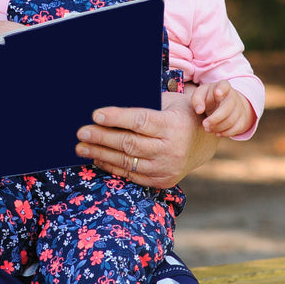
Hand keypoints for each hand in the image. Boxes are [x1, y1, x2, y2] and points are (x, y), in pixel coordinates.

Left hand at [76, 92, 217, 188]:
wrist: (203, 143)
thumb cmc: (179, 114)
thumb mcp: (169, 102)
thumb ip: (146, 103)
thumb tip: (110, 105)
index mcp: (173, 125)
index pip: (140, 121)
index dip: (116, 118)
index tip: (96, 115)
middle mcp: (171, 149)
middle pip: (129, 143)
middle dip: (102, 137)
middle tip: (81, 132)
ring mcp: (167, 168)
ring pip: (127, 161)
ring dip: (100, 154)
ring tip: (81, 147)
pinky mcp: (162, 181)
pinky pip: (131, 174)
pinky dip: (112, 167)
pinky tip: (97, 158)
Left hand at [190, 80, 254, 137]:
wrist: (222, 103)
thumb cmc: (209, 97)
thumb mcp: (200, 94)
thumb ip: (197, 99)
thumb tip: (199, 110)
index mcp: (222, 86)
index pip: (225, 85)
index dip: (222, 89)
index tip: (217, 93)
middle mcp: (233, 96)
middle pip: (228, 107)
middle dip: (215, 118)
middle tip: (204, 124)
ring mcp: (240, 107)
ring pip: (232, 120)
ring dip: (218, 127)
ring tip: (207, 128)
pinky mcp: (242, 118)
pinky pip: (238, 128)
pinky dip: (226, 133)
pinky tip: (217, 133)